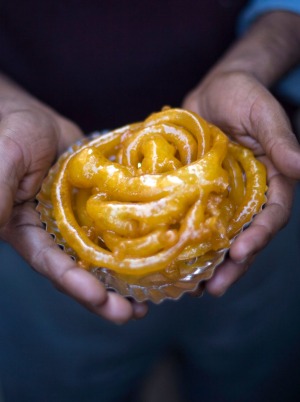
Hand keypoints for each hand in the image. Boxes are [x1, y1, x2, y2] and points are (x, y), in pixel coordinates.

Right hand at [0, 96, 147, 322]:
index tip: (98, 297)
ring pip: (103, 257)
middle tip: (130, 314)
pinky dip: (135, 246)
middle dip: (103, 296)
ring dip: (124, 280)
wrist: (33, 118)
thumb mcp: (3, 157)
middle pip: (80, 270)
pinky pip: (118, 229)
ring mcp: (80, 221)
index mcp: (29, 229)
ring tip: (148, 303)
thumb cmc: (11, 132)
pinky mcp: (100, 207)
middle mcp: (56, 232)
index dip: (73, 282)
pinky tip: (156, 259)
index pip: (50, 262)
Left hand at [183, 71, 296, 295]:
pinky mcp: (197, 193)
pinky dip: (187, 241)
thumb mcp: (262, 113)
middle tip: (215, 288)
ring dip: (209, 263)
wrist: (213, 90)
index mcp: (271, 180)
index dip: (260, 236)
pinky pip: (194, 221)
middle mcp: (247, 195)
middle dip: (233, 265)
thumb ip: (280, 139)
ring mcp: (221, 197)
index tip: (242, 253)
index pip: (272, 215)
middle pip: (245, 236)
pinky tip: (173, 261)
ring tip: (192, 288)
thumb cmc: (242, 95)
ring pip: (219, 237)